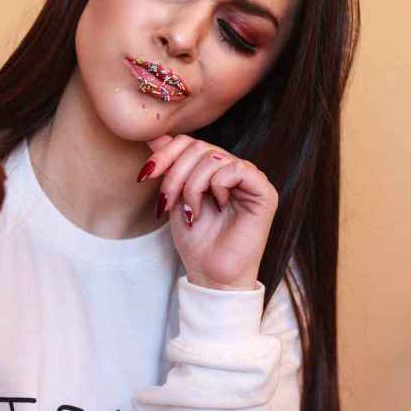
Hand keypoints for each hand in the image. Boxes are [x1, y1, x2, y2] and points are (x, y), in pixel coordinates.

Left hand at [141, 134, 277, 290]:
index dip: (165, 154)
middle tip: (168, 202)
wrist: (211, 274)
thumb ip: (169, 166)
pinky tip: (219, 206)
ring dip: (193, 186)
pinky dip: (218, 186)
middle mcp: (234, 169)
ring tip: (192, 212)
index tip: (145, 176)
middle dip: (175, 174)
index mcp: (214, 169)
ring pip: (213, 157)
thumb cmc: (196, 240)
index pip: (190, 142)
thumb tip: (152, 135)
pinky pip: (236, 169)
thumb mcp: (175, 197)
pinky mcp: (264, 192)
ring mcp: (250, 179)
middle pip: (199, 147)